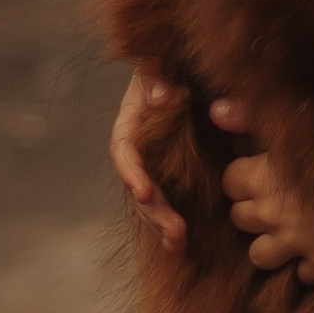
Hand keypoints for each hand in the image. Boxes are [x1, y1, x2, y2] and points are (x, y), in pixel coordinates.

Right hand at [111, 69, 188, 253]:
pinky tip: (183, 246)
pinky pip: (170, 204)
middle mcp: (140, 149)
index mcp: (132, 123)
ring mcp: (156, 166)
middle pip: (139, 185)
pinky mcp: (174, 177)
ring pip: (152, 202)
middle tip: (175, 232)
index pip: (124, 150)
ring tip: (179, 246)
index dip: (132, 173)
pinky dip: (173, 225)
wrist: (189, 72)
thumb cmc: (172, 66)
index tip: (144, 193)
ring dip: (162, 225)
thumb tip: (161, 97)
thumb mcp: (161, 66)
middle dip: (154, 212)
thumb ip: (159, 78)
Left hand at [212, 96, 313, 285]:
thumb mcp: (295, 121)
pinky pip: (304, 275)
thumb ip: (250, 116)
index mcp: (262, 177)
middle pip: (240, 218)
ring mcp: (300, 240)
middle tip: (275, 198)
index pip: (229, 182)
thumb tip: (214, 112)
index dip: (242, 176)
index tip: (260, 170)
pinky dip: (308, 265)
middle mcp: (274, 213)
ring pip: (260, 256)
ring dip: (270, 243)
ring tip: (287, 229)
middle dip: (253, 209)